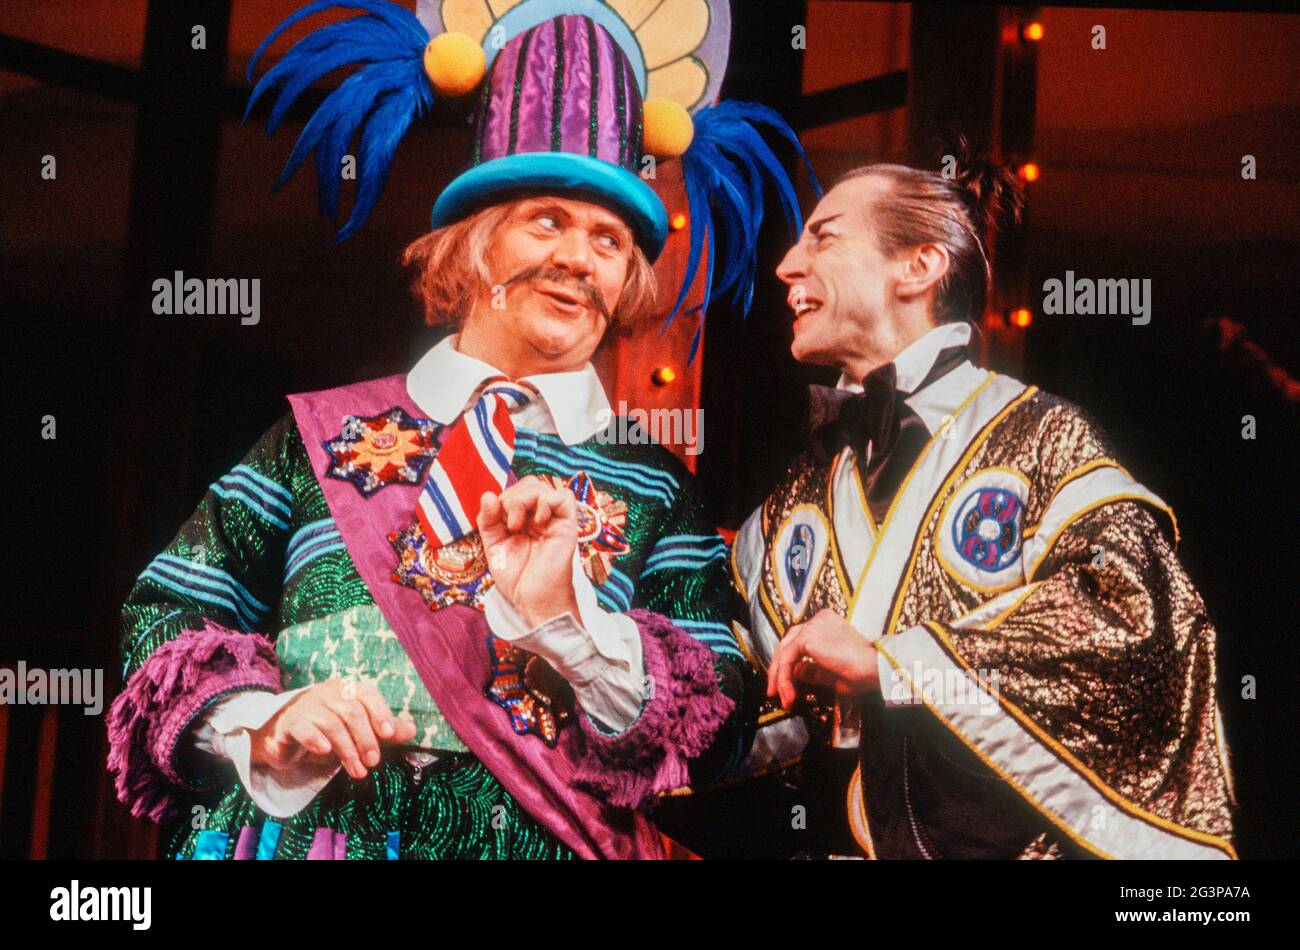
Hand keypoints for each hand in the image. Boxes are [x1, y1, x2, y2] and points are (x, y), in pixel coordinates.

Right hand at [248, 679, 416, 779]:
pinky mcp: (289, 721)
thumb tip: (411, 730)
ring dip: (347, 750)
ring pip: (331, 724)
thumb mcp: (359, 733)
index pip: (368, 694)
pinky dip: (315, 739)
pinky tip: (324, 752)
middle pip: (352, 712)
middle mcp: (328, 693)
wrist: (283, 738)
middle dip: (366, 739)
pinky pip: (303, 727)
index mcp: (347, 690)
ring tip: (357, 771)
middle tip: (373, 762)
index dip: (381, 713)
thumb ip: (385, 731)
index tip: (390, 734)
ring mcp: (307, 705)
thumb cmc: (327, 733)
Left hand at [477, 475, 580, 627]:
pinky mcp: (567, 526)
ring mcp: (555, 520)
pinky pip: (564, 497)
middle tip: (508, 524)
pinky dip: (547, 501)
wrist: (532, 600)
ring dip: (523, 499)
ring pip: (543, 486)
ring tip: (516, 525)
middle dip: (512, 497)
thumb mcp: (493, 544)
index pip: (515, 491)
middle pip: (529, 483)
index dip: (501, 500)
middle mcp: (541, 516)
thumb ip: (488, 520)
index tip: (495, 523)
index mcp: (525, 519)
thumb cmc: (517, 577)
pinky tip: (537, 521)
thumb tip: (488, 494)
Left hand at [767, 608, 879, 708]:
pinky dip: (784, 678)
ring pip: (784, 652)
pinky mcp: (808, 637)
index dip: (789, 665)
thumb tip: (796, 672)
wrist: (877, 668)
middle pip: (788, 644)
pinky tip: (788, 694)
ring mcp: (812, 626)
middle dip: (779, 671)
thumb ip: (813, 670)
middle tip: (775, 693)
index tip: (786, 686)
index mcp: (827, 624)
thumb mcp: (833, 674)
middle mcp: (819, 620)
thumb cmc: (865, 673)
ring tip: (782, 698)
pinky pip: (787, 659)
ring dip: (780, 678)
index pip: (799, 642)